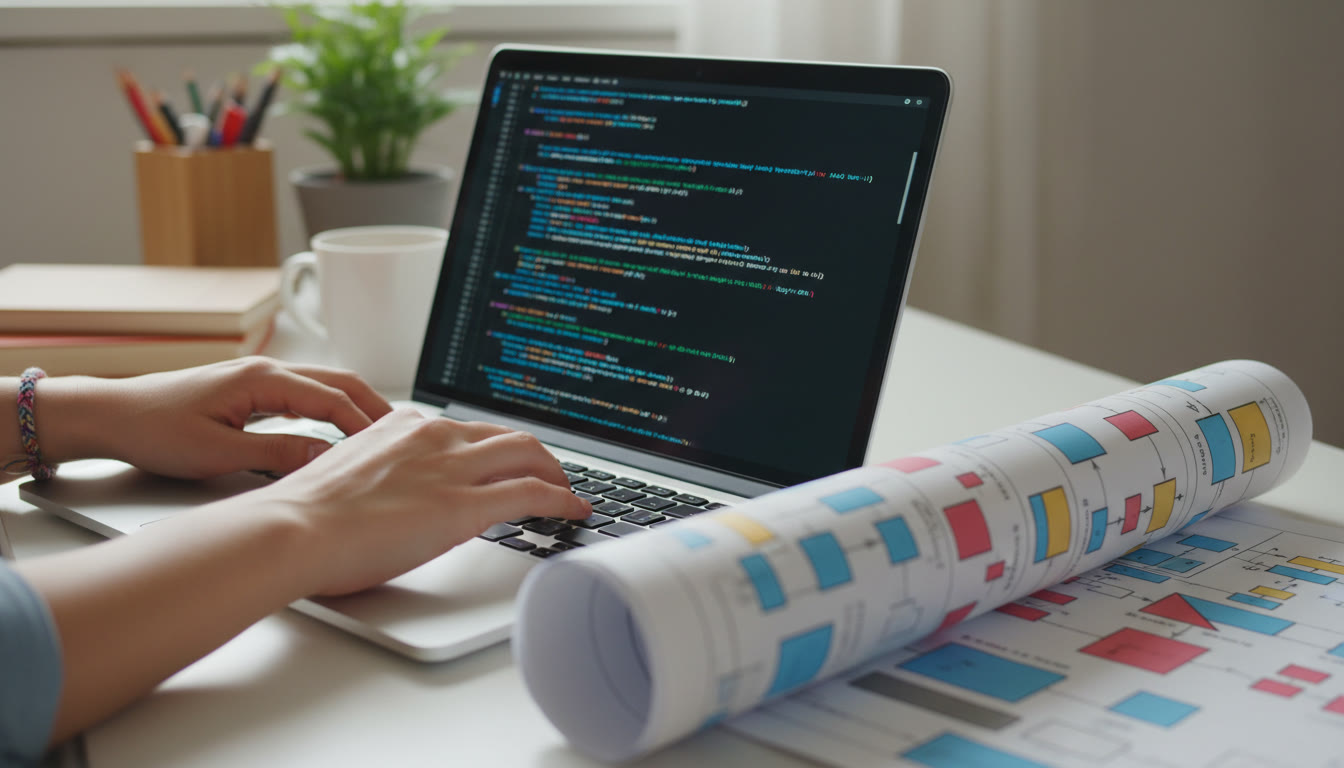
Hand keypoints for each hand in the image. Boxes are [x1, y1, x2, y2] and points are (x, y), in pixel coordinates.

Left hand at [39, 357, 391, 477]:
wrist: (109, 416)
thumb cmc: (153, 431)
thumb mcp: (219, 453)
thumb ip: (277, 454)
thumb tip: (325, 462)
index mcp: (262, 379)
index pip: (334, 400)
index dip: (367, 425)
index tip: (392, 449)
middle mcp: (265, 370)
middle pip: (339, 382)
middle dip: (375, 408)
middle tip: (406, 436)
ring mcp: (258, 377)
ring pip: (324, 386)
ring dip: (355, 407)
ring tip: (382, 435)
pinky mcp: (249, 390)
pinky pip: (305, 394)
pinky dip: (331, 409)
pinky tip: (338, 430)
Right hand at [243, 407, 590, 595]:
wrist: (293, 530)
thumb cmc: (306, 516)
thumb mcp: (350, 474)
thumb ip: (384, 473)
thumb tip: (396, 494)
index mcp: (403, 426)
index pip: (467, 430)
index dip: (495, 449)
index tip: (504, 463)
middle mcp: (433, 436)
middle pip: (507, 436)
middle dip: (537, 457)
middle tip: (550, 477)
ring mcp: (452, 468)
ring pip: (528, 456)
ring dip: (555, 475)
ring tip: (566, 495)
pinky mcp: (464, 505)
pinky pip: (532, 493)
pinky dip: (561, 500)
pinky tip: (571, 512)